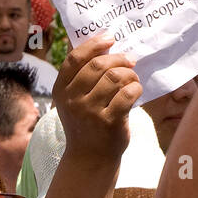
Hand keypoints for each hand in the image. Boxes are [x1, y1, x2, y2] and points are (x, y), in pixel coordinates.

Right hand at [53, 34, 141, 162]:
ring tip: (133, 79)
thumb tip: (104, 44)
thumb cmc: (86, 125)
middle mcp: (73, 100)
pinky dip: (136, 88)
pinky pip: (128, 94)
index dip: (94, 44)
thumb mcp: (74, 101)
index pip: (75, 58)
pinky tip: (136, 91)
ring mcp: (90, 112)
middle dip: (118, 59)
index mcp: (61, 91)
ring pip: (115, 77)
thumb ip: (82, 76)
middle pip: (98, 65)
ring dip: (129, 74)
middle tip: (130, 60)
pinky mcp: (109, 122)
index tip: (110, 39)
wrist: (90, 159)